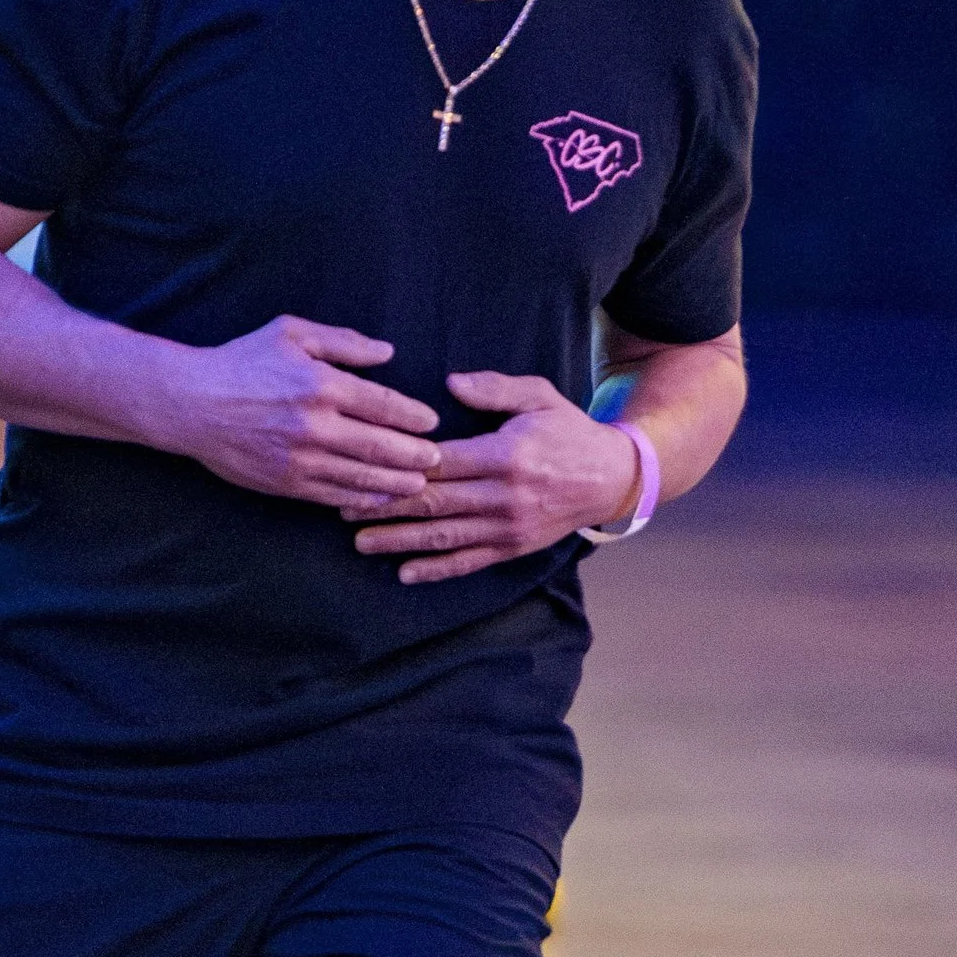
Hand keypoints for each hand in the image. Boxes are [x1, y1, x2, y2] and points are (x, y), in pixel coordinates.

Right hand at [161, 318, 440, 511]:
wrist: (191, 404)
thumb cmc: (242, 362)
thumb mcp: (291, 333)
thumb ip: (343, 342)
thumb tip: (387, 353)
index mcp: (321, 385)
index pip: (382, 404)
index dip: (413, 416)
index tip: (431, 423)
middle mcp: (315, 426)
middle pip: (381, 447)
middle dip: (416, 456)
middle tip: (439, 460)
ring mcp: (300, 459)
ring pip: (362, 477)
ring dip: (397, 483)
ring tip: (421, 485)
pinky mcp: (285, 483)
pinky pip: (333, 496)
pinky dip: (362, 499)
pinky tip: (382, 498)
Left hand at [353, 371, 639, 583]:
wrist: (611, 478)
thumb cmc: (569, 431)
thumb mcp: (539, 396)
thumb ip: (494, 388)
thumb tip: (451, 383)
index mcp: (506, 454)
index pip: (442, 462)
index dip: (401, 466)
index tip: (364, 466)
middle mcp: (504, 495)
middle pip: (434, 502)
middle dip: (386, 507)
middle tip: (344, 508)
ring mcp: (508, 526)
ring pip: (444, 536)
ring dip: (400, 540)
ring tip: (361, 542)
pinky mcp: (512, 547)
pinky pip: (468, 561)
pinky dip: (436, 570)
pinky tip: (404, 573)